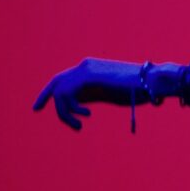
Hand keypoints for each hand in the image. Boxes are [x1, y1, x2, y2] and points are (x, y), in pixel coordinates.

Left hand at [32, 58, 146, 129]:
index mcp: (91, 69)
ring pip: (60, 92)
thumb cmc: (137, 90)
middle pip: (56, 81)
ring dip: (65, 112)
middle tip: (37, 109)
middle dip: (45, 96)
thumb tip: (78, 102)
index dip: (50, 91)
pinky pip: (67, 94)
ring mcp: (85, 69)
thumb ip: (92, 94)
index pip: (64, 78)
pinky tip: (85, 115)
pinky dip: (71, 108)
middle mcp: (85, 66)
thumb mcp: (109, 93)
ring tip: (79, 124)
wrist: (152, 82)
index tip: (40, 106)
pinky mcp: (88, 76)